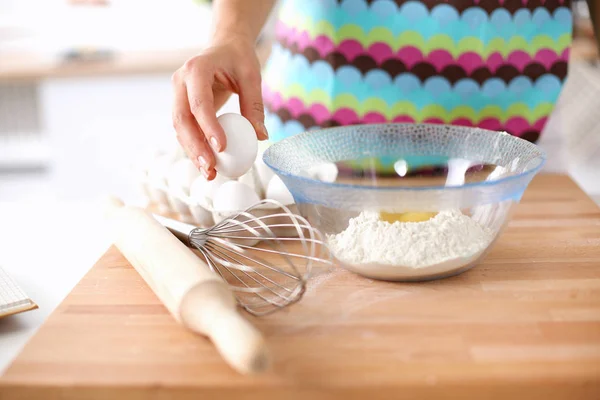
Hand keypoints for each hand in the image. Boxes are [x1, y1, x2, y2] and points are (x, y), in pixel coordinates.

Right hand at [171, 37, 267, 179]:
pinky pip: (185, 130)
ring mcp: (177, 95)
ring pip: (180, 129)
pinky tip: (208, 165)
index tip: (223, 147)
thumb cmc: (239, 58)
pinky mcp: (181, 106)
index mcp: (196, 69)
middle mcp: (180, 82)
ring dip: (193, 152)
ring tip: (210, 173)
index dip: (209, 127)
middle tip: (211, 168)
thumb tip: (260, 137)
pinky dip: (195, 148)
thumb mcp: (251, 76)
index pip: (199, 103)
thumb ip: (254, 105)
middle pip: (182, 119)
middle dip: (195, 147)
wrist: (224, 46)